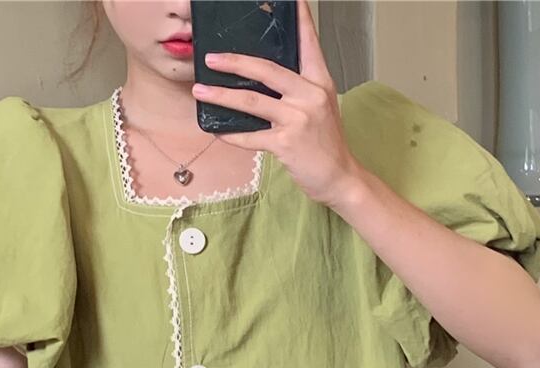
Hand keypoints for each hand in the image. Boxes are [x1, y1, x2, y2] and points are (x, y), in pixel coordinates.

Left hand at [190, 0, 362, 207]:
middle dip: (235, 62)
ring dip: (222, 96)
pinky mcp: (286, 143)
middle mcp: (310, 95)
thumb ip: (297, 90)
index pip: (307, 43)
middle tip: (211, 58)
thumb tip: (262, 80)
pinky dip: (231, 134)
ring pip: (252, 101)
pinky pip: (251, 136)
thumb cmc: (325, 143)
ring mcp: (298, 119)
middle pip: (266, 70)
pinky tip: (216, 130)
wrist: (339, 177)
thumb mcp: (319, 107)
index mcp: (320, 81)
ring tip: (200, 91)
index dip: (298, 19)